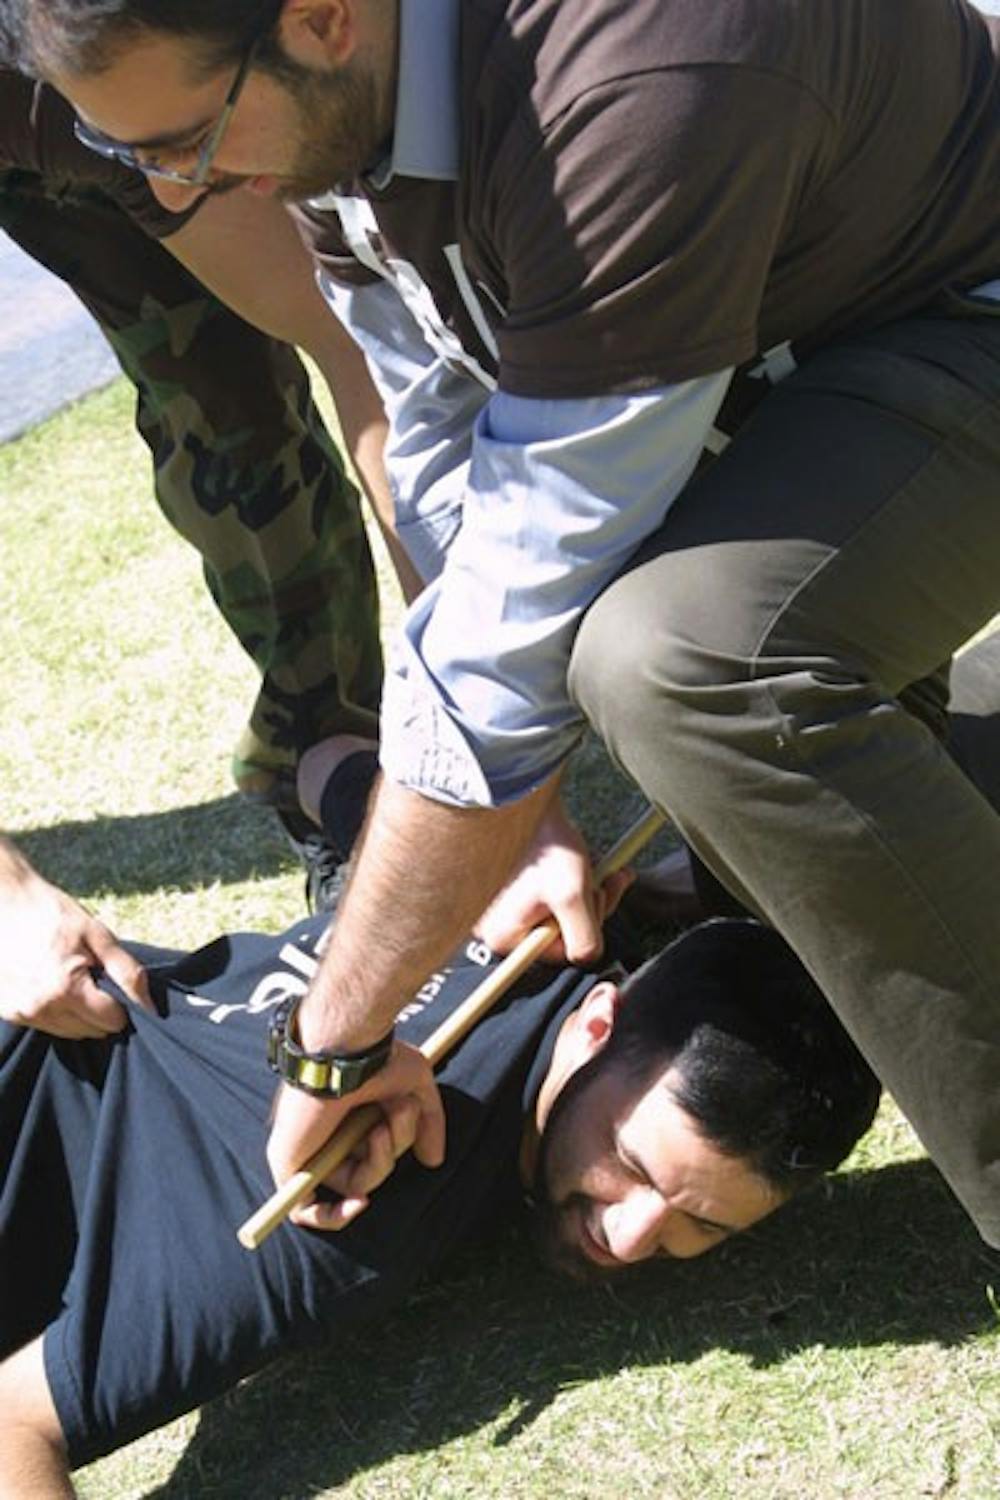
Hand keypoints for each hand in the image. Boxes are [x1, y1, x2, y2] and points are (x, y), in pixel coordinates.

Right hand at [0, 855, 150, 1037]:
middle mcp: (40, 1008)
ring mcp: (20, 1013)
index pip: (111, 1022)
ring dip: (78, 1014)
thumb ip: (127, 972)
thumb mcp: (97, 935)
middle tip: (92, 978)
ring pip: (68, 1033)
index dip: (120, 1004)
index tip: (112, 983)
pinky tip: (52, 984)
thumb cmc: (51, 913)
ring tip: (71, 979)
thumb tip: (150, 1005)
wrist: (4, 903)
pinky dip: (55, 1012)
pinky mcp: (8, 1012)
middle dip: (100, 1010)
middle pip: (90, 1031)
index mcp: (66, 989)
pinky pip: (45, 1026)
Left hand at [266, 1038, 445, 1231]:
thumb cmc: (378, 1057)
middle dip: (395, 1147)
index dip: (395, 1147)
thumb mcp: (417, 1087)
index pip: (372, 1150)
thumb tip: (433, 1161)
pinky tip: (360, 1203)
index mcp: (350, 1115)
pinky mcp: (290, 1166)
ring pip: (354, 1186)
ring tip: (381, 1129)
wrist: (345, 1046)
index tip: (410, 1116)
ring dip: (380, 1164)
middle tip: (398, 1111)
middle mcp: (328, 1133)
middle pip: (369, 1168)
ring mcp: (309, 1150)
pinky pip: (306, 1212)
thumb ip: (427, 1124)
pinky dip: (333, 1217)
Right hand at [473, 799, 633, 962]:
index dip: (588, 927)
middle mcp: (498, 926)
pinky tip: (584, 861)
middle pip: (561, 931)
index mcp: (505, 936)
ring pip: (560, 911)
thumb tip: (588, 957)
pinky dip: (573, 880)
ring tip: (594, 863)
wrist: (526, 801)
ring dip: (587, 890)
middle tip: (607, 878)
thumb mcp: (573, 896)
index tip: (599, 898)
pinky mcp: (512, 888)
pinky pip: (551, 895)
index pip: (561, 952)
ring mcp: (504, 906)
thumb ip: (585, 939)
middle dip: (591, 904)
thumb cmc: (545, 846)